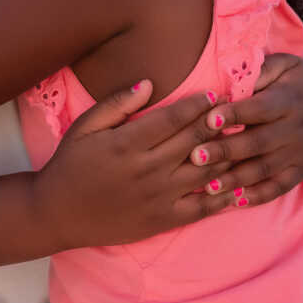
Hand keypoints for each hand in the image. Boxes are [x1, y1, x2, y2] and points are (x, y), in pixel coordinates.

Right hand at [36, 82, 271, 249]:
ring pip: (205, 172)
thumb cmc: (71, 165)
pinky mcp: (163, 219)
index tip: (216, 94)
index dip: (198, 105)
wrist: (57, 214)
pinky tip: (238, 183)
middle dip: (220, 125)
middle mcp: (148, 169)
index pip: (173, 118)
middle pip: (195, 142)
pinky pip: (201, 207)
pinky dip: (223, 195)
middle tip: (240, 111)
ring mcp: (158, 196)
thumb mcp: (85, 127)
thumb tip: (149, 83)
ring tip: (245, 141)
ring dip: (228, 156)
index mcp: (128, 143)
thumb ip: (117, 104)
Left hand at [187, 53, 302, 204]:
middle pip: (258, 143)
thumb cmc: (299, 80)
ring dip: (236, 179)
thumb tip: (231, 81)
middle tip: (195, 156)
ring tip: (208, 186)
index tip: (209, 119)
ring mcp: (300, 153)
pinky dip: (259, 196)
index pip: (260, 109)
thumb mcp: (286, 64)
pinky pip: (280, 187)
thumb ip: (260, 70)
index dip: (235, 115)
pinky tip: (235, 201)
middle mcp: (296, 128)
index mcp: (290, 99)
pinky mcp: (302, 170)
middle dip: (226, 151)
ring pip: (266, 169)